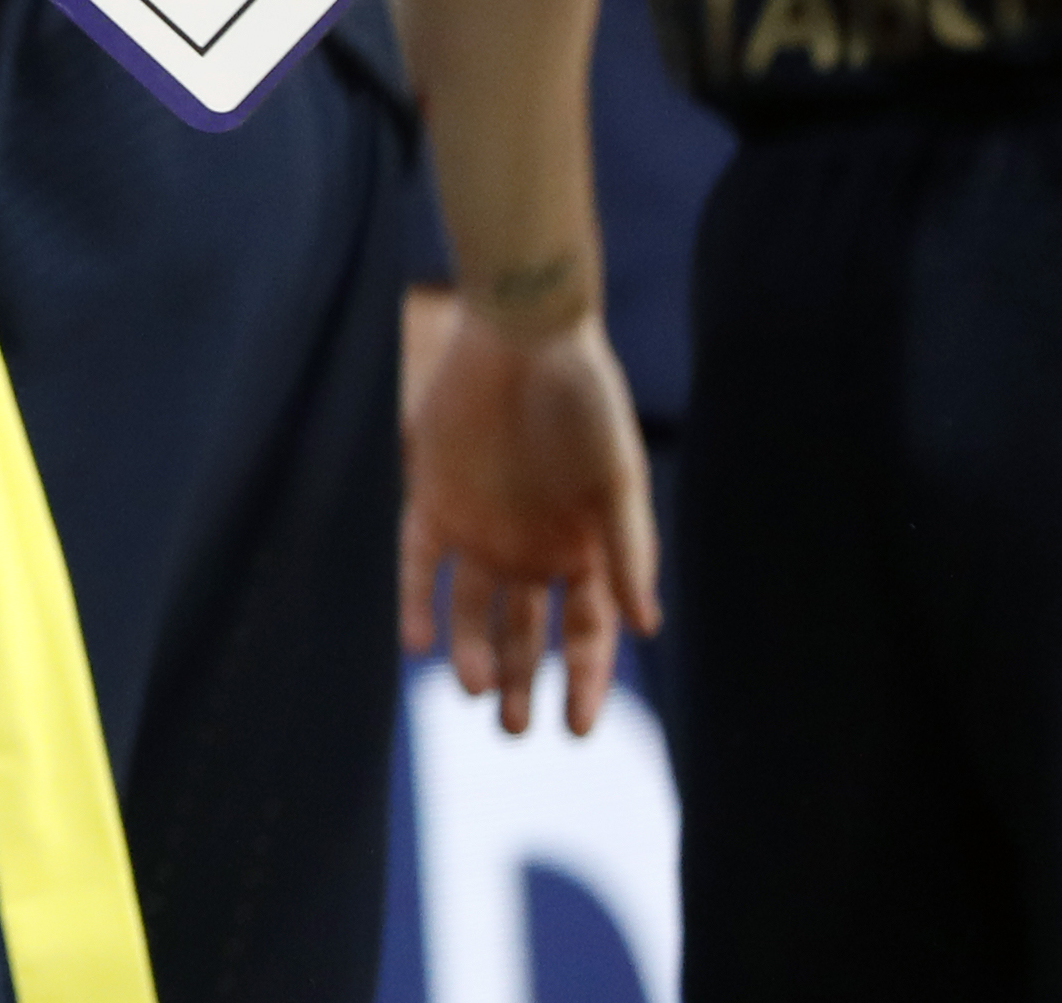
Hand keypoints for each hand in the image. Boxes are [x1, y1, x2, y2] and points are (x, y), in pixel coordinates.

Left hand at [399, 290, 657, 736]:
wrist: (522, 331)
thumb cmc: (584, 400)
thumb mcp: (617, 478)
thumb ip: (627, 551)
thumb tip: (647, 629)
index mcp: (583, 549)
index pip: (587, 635)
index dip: (585, 682)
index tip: (576, 729)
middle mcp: (531, 547)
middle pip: (524, 633)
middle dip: (520, 682)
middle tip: (512, 729)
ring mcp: (479, 526)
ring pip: (470, 608)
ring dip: (469, 651)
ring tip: (470, 689)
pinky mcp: (431, 498)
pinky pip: (416, 562)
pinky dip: (414, 601)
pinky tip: (416, 641)